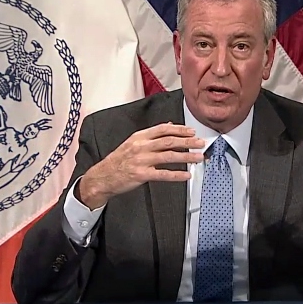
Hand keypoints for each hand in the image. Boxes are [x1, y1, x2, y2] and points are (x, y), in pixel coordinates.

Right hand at [78, 123, 204, 208]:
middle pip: (169, 141)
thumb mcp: (132, 143)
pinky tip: (186, 175)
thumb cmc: (118, 161)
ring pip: (168, 156)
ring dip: (186, 156)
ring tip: (198, 158)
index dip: (179, 129)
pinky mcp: (141, 175)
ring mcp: (141, 160)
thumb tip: (169, 126)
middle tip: (201, 143)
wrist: (102, 177)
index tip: (192, 131)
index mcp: (139, 137)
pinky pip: (163, 174)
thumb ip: (151, 135)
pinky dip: (176, 174)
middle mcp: (140, 146)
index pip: (163, 129)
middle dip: (188, 142)